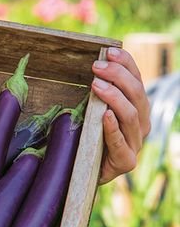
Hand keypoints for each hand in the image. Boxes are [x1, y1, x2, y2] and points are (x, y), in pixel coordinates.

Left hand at [91, 47, 150, 183]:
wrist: (85, 175)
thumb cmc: (88, 140)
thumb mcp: (93, 114)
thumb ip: (97, 96)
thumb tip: (91, 65)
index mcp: (138, 110)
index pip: (137, 82)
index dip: (127, 65)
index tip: (110, 51)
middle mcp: (141, 126)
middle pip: (137, 95)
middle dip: (118, 76)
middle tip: (97, 66)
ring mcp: (135, 144)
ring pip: (131, 115)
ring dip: (114, 97)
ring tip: (96, 85)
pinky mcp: (125, 162)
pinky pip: (120, 142)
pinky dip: (112, 128)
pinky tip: (105, 115)